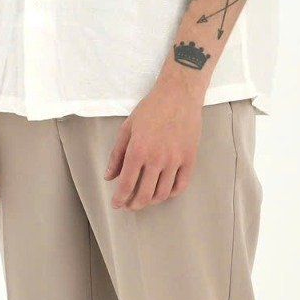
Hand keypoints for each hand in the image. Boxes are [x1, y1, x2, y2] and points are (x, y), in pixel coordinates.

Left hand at [104, 73, 203, 209]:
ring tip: (146, 199)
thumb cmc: (152, 108)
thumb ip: (117, 154)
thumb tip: (110, 176)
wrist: (179, 94)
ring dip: (152, 201)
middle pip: (145, 194)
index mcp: (138, 150)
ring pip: (163, 193)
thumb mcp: (127, 128)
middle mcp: (157, 158)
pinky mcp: (190, 158)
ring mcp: (175, 160)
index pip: (127, 184)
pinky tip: (164, 191)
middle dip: (135, 204)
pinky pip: (181, 185)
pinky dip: (172, 193)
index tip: (117, 204)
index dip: (120, 198)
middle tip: (130, 205)